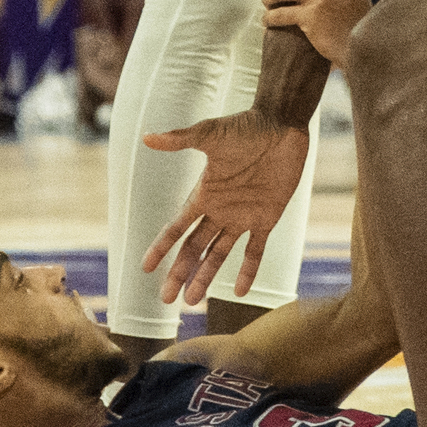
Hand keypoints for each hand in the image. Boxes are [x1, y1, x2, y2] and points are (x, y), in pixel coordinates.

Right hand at [138, 109, 314, 303]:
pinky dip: (248, 270)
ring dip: (205, 277)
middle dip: (179, 273)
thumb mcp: (211, 134)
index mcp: (204, 194)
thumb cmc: (245, 126)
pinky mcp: (267, 218)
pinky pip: (256, 250)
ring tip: (192, 301)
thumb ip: (181, 140)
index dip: (162, 247)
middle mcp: (220, 210)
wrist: (281, 124)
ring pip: (219, 254)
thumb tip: (147, 137)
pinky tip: (239, 292)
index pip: (177, 228)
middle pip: (194, 248)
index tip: (146, 267)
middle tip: (166, 299)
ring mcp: (243, 216)